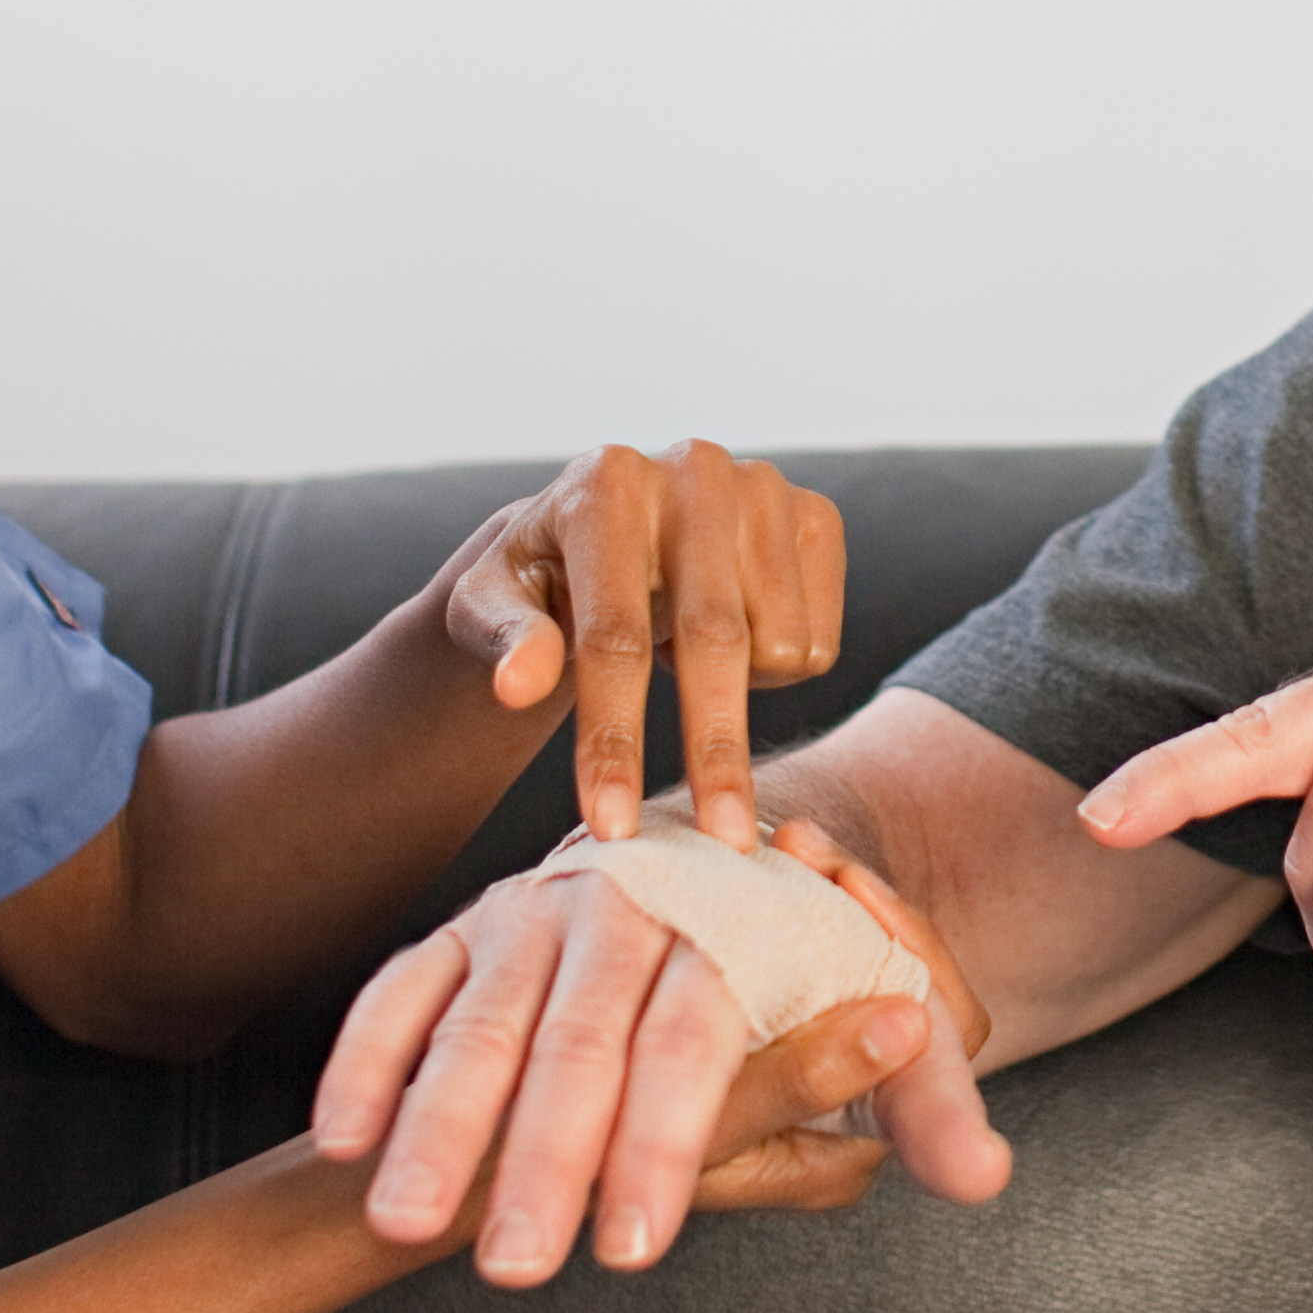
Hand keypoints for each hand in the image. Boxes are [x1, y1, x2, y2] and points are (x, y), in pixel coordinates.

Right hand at [311, 820, 1011, 1279]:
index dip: (666, 1144)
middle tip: (514, 1268)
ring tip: (404, 1224)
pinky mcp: (459, 931)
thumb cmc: (784, 1000)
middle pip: (579, 1041)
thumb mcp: (855, 1051)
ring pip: (477, 1022)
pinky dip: (365, 1061)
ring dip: (436, 1126)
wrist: (704, 875)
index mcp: (735, 926)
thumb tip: (984, 1174)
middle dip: (539, 1160)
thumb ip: (908, 1112)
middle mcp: (631, 905)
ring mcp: (533, 912)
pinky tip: (337, 1142)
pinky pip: (398, 991)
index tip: (631, 1247)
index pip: (696, 1039)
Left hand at [432, 440, 845, 846]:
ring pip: (779, 644)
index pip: (613, 636)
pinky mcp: (817, 514)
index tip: (612, 825)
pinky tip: (732, 633)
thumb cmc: (541, 582)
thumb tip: (519, 686)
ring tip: (681, 659)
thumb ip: (503, 640)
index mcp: (604, 485)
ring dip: (738, 692)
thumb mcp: (491, 607)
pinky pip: (821, 640)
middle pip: (715, 640)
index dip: (614, 738)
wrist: (610, 528)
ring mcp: (765, 487)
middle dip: (715, 751)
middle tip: (719, 843)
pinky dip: (777, 671)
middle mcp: (693, 470)